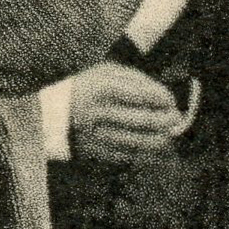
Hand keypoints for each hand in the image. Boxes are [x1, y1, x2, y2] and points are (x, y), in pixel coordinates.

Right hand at [69, 63, 189, 165]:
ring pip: (138, 141)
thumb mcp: (107, 72)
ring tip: (168, 135)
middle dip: (165, 121)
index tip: (170, 101)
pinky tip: (153, 149)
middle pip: (143, 120)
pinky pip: (127, 156)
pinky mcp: (95, 152)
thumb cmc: (88, 88)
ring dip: (159, 140)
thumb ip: (136, 80)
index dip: (162, 99)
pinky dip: (144, 154)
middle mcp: (98, 112)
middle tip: (176, 120)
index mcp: (101, 87)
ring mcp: (96, 135)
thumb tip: (166, 98)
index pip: (141, 94)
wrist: (53, 115)